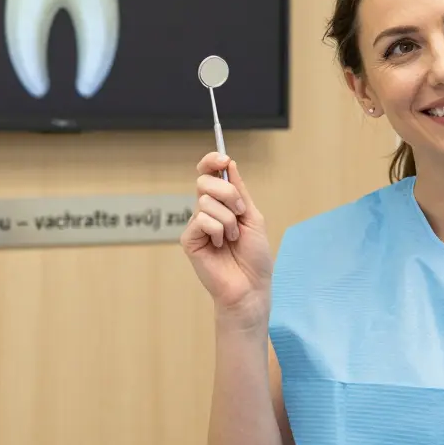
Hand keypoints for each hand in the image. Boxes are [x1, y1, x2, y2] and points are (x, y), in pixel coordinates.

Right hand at [180, 152, 272, 327]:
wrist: (251, 286)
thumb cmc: (255, 256)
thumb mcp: (253, 216)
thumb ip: (240, 190)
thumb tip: (229, 164)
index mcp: (222, 203)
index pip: (208, 173)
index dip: (211, 161)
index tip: (223, 159)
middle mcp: (206, 211)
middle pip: (205, 182)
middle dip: (228, 194)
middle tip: (241, 212)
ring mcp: (196, 225)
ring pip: (206, 202)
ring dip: (228, 220)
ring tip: (232, 238)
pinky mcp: (189, 239)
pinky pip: (202, 220)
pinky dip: (218, 231)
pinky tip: (220, 246)